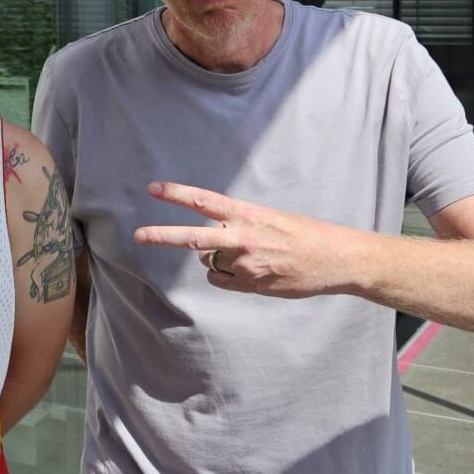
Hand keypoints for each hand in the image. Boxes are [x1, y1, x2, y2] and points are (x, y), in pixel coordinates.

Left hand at [134, 182, 354, 297]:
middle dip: (161, 236)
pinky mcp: (250, 284)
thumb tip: (207, 247)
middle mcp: (241, 237)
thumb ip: (235, 226)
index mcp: (246, 214)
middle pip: (192, 237)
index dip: (176, 194)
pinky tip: (251, 271)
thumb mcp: (267, 218)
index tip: (152, 189)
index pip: (203, 200)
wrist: (335, 259)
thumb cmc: (302, 234)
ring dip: (219, 258)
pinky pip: (220, 280)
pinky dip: (226, 276)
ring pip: (210, 261)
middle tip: (137, 235)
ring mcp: (244, 264)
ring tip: (251, 254)